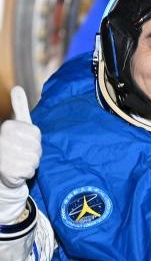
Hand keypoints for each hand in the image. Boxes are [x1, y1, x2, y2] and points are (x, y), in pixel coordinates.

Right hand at [0, 87, 40, 223]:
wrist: (3, 169)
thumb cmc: (14, 143)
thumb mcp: (19, 123)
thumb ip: (19, 106)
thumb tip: (17, 87)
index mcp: (8, 127)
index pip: (36, 134)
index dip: (35, 140)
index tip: (24, 141)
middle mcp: (3, 140)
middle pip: (37, 148)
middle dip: (34, 152)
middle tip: (22, 152)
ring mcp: (5, 157)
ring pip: (34, 160)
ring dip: (31, 163)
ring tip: (19, 160)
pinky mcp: (8, 172)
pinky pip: (30, 172)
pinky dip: (27, 172)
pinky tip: (18, 170)